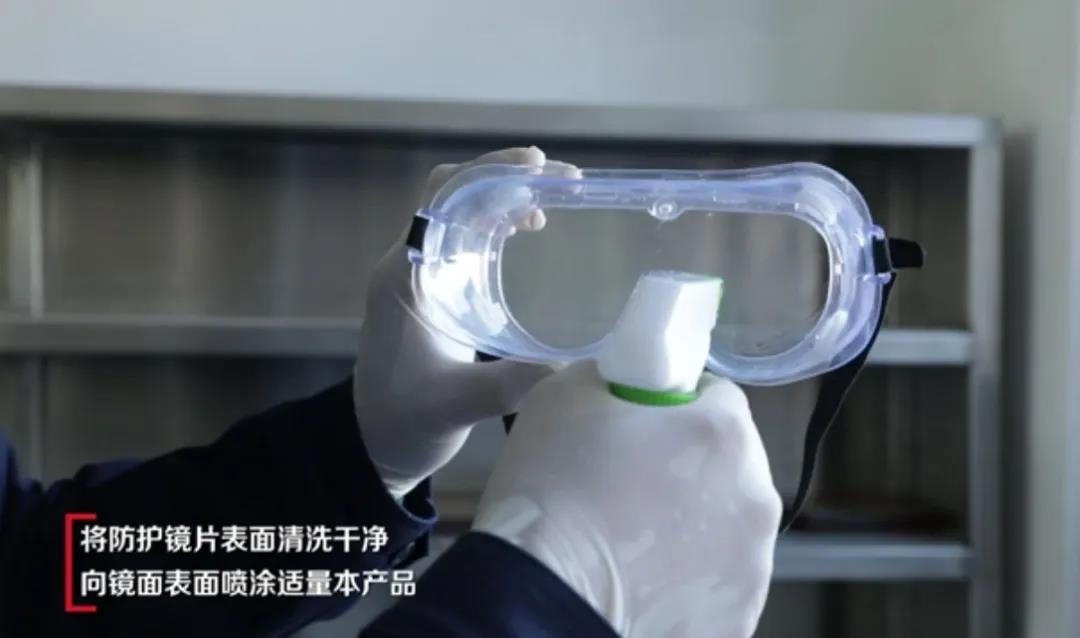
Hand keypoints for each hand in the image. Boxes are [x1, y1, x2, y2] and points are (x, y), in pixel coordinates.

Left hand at [353, 147, 580, 498]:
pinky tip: (534, 224)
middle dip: (509, 177)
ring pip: (466, 210)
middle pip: (459, 195)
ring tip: (560, 193)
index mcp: (407, 277)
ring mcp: (426, 272)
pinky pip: (470, 234)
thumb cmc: (403, 421)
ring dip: (509, 194)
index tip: (534, 168)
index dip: (488, 174)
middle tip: (565, 178)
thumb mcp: (455, 407)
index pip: (443, 199)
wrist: (377, 441)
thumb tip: (567, 366)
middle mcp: (413, 263)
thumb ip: (506, 386)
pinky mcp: (441, 286)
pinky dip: (502, 220)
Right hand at [473, 361, 781, 637]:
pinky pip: (717, 582)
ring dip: (693, 524)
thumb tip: (625, 387)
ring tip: (630, 541)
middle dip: (690, 466)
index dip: (676, 404)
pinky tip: (641, 581)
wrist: (539, 596)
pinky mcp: (736, 618)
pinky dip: (688, 579)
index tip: (638, 424)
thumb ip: (613, 376)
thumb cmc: (550, 486)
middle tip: (628, 483)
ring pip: (726, 526)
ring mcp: (752, 566)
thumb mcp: (565, 394)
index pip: (717, 396)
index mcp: (724, 433)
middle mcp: (755, 497)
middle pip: (730, 463)